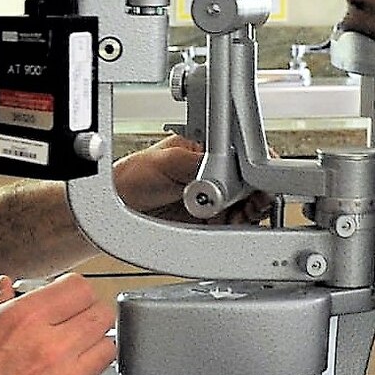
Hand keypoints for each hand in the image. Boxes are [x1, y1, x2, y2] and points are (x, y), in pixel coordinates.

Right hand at [0, 274, 114, 374]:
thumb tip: (4, 289)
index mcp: (22, 319)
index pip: (79, 288)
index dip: (72, 290)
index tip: (64, 297)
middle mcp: (48, 348)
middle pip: (101, 315)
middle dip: (86, 314)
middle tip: (70, 321)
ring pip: (107, 350)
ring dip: (91, 346)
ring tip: (72, 351)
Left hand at [113, 135, 271, 223]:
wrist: (116, 209)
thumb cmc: (131, 176)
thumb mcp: (166, 161)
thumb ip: (199, 163)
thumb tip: (228, 169)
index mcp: (207, 147)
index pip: (245, 155)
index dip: (257, 170)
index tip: (258, 183)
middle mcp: (215, 172)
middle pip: (253, 182)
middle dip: (258, 194)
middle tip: (252, 203)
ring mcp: (215, 197)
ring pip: (250, 205)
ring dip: (250, 212)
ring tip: (239, 216)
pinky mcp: (211, 220)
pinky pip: (237, 224)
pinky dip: (239, 227)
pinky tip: (230, 225)